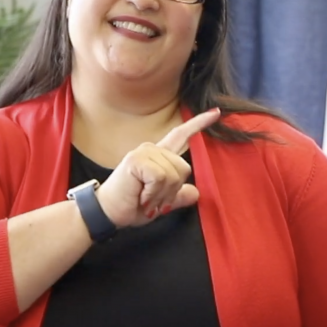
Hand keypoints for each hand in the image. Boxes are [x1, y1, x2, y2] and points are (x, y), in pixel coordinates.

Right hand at [95, 108, 220, 227]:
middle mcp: (152, 149)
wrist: (110, 213)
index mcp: (158, 156)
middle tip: (152, 199)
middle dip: (172, 191)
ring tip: (145, 198)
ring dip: (161, 195)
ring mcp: (144, 152)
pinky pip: (161, 177)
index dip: (199, 124)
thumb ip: (178, 196)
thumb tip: (195, 194)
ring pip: (174, 174)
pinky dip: (154, 193)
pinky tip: (141, 196)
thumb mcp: (161, 202)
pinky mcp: (137, 160)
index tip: (216, 113)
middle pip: (184, 168)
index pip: (181, 135)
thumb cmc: (131, 205)